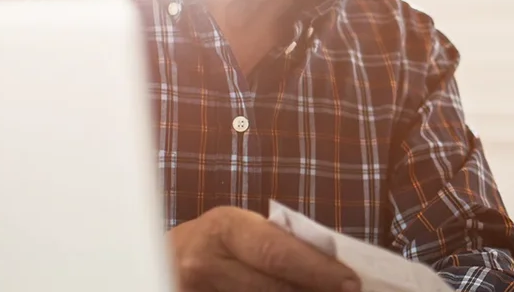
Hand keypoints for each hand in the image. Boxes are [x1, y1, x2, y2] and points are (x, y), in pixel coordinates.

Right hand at [168, 206, 358, 291]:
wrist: (161, 259)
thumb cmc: (218, 243)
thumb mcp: (245, 232)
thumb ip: (279, 246)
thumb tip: (335, 269)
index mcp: (225, 228)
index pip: (278, 252)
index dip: (318, 270)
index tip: (351, 283)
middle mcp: (204, 262)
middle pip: (272, 288)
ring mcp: (194, 291)